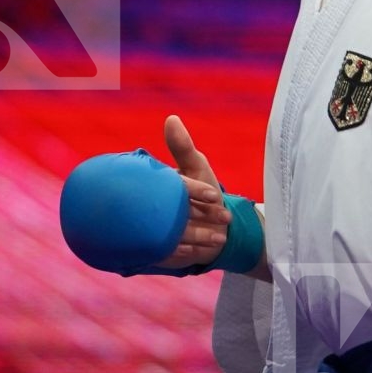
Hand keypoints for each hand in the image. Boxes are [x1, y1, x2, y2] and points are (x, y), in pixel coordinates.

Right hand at [153, 114, 229, 270]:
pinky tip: (199, 250)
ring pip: (169, 235)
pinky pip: (163, 254)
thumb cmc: (202, 192)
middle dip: (198, 216)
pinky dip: (183, 252)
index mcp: (155, 185)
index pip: (174, 185)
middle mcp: (149, 207)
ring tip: (218, 237)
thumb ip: (183, 148)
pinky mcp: (152, 250)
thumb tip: (171, 119)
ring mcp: (149, 230)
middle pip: (169, 212)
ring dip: (195, 236)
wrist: (210, 226)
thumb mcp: (196, 167)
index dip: (195, 190)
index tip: (215, 197)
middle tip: (222, 217)